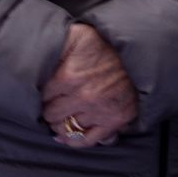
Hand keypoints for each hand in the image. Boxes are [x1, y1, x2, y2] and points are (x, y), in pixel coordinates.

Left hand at [38, 22, 137, 149]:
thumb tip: (39, 48)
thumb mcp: (78, 35)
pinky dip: (73, 141)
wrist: (139, 56)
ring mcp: (99, 112)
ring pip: (67, 128)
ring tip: (54, 120)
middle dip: (47, 110)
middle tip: (46, 107)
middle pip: (52, 114)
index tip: (39, 93)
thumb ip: (57, 41)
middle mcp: (83, 98)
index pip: (42, 95)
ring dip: (57, 125)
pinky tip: (63, 138)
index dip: (39, 94)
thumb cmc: (106, 45)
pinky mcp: (114, 122)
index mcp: (69, 77)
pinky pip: (87, 140)